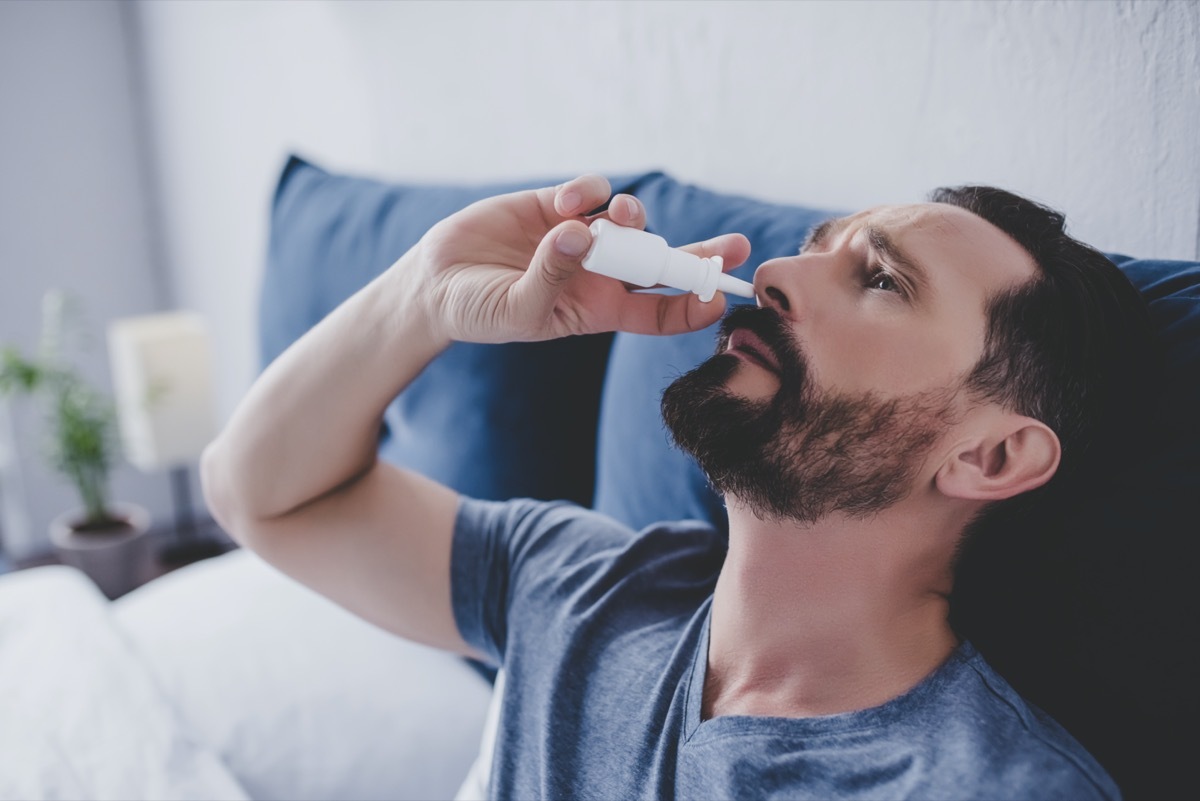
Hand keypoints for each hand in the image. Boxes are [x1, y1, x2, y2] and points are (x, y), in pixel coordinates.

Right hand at [401, 175, 751, 343]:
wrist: (436, 282)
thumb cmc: (480, 312)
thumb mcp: (518, 310)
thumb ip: (551, 276)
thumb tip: (581, 233)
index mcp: (600, 309)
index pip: (659, 312)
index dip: (692, 305)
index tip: (719, 298)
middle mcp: (600, 272)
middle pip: (663, 263)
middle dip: (700, 254)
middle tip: (735, 247)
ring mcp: (582, 235)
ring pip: (631, 221)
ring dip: (635, 218)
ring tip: (617, 220)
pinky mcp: (556, 203)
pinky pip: (593, 190)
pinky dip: (590, 191)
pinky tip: (569, 201)